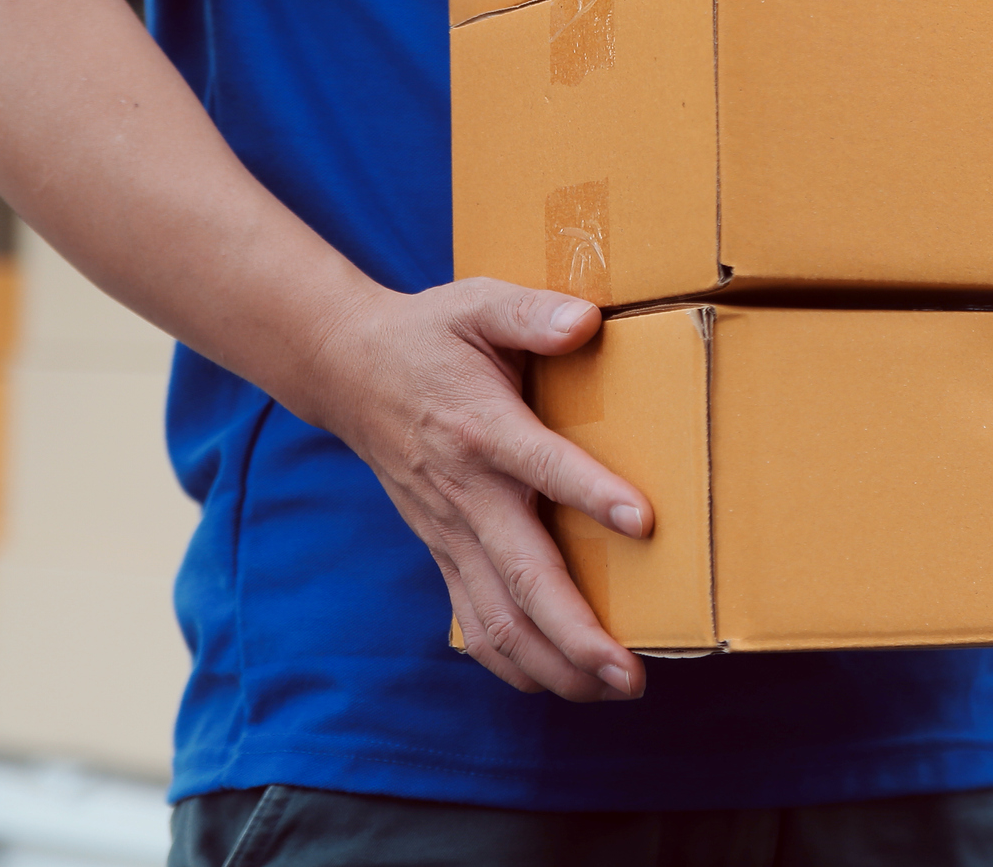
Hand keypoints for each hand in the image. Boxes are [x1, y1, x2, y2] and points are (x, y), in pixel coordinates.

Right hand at [308, 276, 652, 701]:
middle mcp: (467, 493)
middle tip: (631, 672)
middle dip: (578, 632)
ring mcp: (451, 531)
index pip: (543, 465)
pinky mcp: (443, 550)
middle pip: (524, 576)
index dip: (593, 494)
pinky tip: (558, 682)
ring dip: (555, 663)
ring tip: (612, 688)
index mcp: (483, 427)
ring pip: (499, 618)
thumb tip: (586, 320)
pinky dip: (513, 661)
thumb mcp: (477, 303)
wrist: (347, 371)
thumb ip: (531, 311)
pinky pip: (474, 621)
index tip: (645, 523)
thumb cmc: (429, 335)